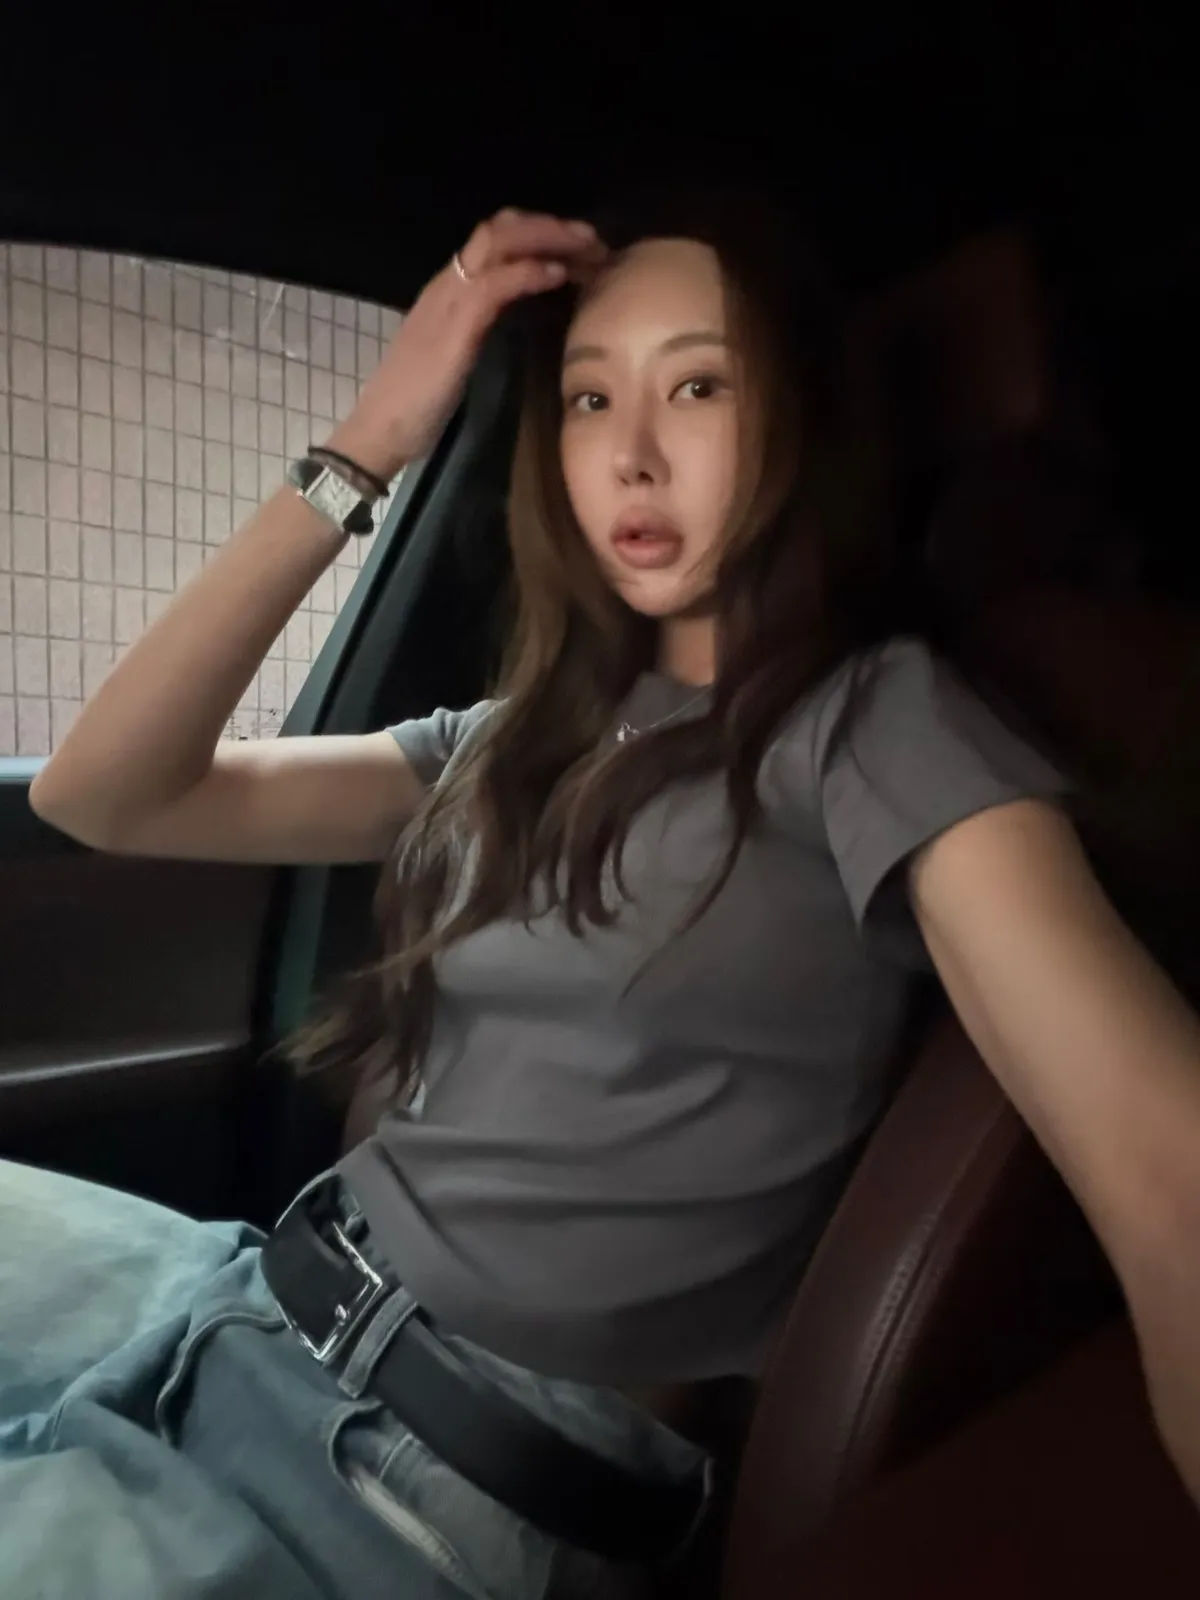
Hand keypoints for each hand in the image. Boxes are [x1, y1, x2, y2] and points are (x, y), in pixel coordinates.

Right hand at [328, 208, 607, 479]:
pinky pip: (497, 283)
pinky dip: (530, 272)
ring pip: (500, 243)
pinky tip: (558, 275)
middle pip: (500, 230)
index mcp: (447, 292)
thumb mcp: (454, 358)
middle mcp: (446, 285)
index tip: (576, 247)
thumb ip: (477, 334)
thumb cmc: (416, 407)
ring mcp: (448, 301)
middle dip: (550, 227)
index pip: (493, 241)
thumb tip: (512, 327)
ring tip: (586, 248)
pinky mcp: (456, 326)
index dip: (537, 235)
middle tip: (592, 239)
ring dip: (549, 240)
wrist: (379, 430)